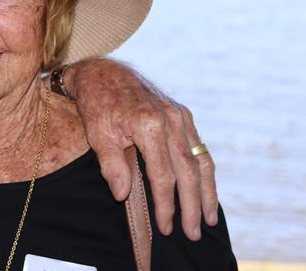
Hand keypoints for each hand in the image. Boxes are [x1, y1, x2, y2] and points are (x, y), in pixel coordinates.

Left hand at [66, 58, 218, 239]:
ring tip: (208, 219)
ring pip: (201, 160)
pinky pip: (199, 147)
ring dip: (207, 192)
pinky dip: (205, 171)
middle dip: (192, 206)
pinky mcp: (183, 114)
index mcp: (148, 125)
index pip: (163, 175)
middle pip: (188, 171)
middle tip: (193, 232)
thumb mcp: (96, 133)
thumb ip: (111, 164)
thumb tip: (122, 195)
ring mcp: (180, 115)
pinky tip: (205, 190)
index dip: (165, 204)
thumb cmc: (97, 104)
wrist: (104, 73)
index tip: (165, 227)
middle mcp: (170, 119)